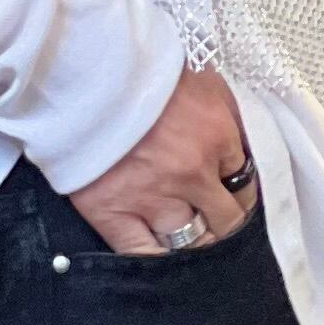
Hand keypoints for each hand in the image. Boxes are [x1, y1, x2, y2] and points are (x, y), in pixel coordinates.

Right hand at [70, 63, 257, 257]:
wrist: (80, 69)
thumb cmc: (138, 66)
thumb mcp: (198, 77)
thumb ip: (225, 113)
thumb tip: (239, 144)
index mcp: (215, 137)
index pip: (244, 181)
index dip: (241, 193)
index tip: (234, 197)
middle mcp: (192, 174)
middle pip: (224, 221)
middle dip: (225, 225)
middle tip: (219, 227)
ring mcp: (153, 198)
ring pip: (190, 243)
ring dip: (195, 244)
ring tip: (191, 242)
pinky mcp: (113, 214)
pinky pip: (143, 253)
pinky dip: (156, 258)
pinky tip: (160, 254)